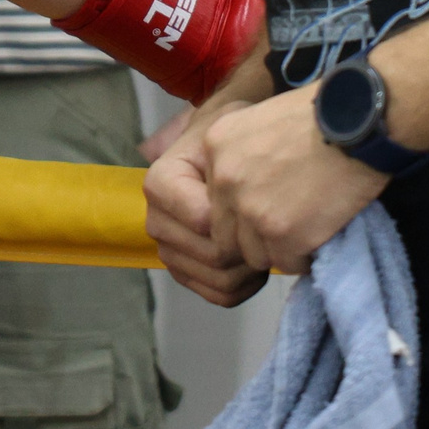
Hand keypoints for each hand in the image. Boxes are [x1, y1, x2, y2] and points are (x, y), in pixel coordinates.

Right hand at [143, 99, 266, 305]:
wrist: (226, 153)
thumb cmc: (232, 140)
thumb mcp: (229, 132)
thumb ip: (229, 154)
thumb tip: (237, 196)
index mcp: (160, 183)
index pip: (205, 220)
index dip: (240, 218)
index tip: (262, 198)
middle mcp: (156, 219)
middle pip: (214, 254)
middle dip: (251, 245)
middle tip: (272, 225)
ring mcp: (168, 249)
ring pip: (218, 278)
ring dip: (252, 267)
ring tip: (266, 241)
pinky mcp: (184, 271)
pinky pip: (219, 296)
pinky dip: (245, 286)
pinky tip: (257, 262)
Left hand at [200, 85, 388, 276]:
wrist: (358, 123)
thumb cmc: (319, 114)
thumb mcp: (260, 119)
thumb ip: (241, 153)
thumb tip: (242, 188)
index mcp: (216, 147)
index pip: (213, 198)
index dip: (240, 208)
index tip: (267, 203)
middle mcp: (225, 180)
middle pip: (226, 233)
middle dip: (253, 236)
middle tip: (284, 225)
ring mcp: (251, 210)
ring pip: (254, 254)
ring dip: (278, 248)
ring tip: (305, 228)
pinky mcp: (283, 235)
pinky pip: (288, 263)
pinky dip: (304, 256)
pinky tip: (320, 234)